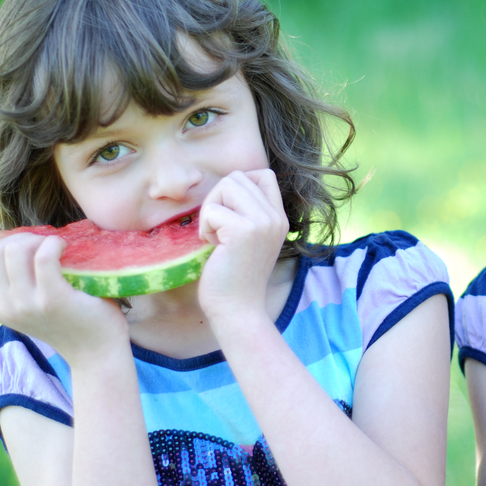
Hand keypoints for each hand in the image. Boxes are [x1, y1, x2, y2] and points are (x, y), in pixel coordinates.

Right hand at [0, 233, 128, 367]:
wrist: (97, 353)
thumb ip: (22, 283)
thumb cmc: (74, 323)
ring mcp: (26, 304)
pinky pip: (44, 256)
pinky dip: (54, 244)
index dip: (8, 244)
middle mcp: (6, 307)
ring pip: (14, 250)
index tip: (33, 246)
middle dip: (23, 239)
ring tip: (58, 247)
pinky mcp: (52, 299)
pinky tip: (67, 248)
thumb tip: (23, 242)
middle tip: (48, 245)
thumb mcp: (35, 306)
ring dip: (38, 240)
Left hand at [197, 169, 288, 326]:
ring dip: (211, 210)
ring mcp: (262, 223)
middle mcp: (275, 217)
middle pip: (237, 177)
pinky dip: (205, 227)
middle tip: (218, 229)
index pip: (264, 174)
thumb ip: (248, 212)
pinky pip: (211, 210)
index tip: (230, 213)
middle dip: (218, 199)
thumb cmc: (235, 277)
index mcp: (279, 218)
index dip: (239, 185)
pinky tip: (213, 248)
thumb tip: (226, 186)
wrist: (237, 310)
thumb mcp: (251, 238)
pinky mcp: (243, 231)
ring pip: (225, 186)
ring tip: (217, 236)